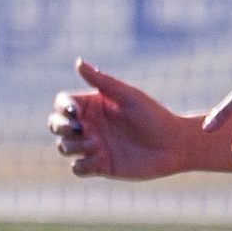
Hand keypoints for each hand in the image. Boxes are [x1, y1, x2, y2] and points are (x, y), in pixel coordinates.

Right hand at [49, 58, 216, 180]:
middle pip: (56, 125)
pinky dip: (83, 164)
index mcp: (93, 106)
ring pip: (64, 147)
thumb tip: (78, 62)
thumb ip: (102, 81)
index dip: (63, 107)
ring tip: (96, 144)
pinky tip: (100, 158)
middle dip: (61, 127)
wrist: (175, 146)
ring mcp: (92, 147)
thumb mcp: (128, 96)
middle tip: (80, 129)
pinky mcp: (99, 166)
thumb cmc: (154, 116)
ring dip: (73, 145)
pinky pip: (78, 168)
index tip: (75, 111)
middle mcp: (89, 126)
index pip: (63, 104)